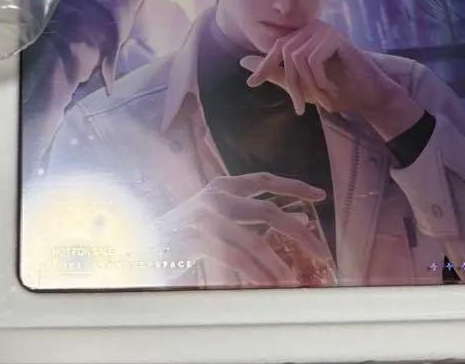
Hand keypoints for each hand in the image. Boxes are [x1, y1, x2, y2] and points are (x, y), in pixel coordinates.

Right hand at [159, 171, 329, 286]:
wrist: (142, 244)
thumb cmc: (185, 233)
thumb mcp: (218, 218)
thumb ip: (250, 217)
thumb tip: (297, 224)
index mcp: (222, 186)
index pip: (264, 180)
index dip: (293, 186)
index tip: (320, 195)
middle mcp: (216, 196)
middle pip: (268, 212)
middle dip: (300, 233)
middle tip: (322, 252)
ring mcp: (206, 217)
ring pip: (254, 240)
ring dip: (277, 264)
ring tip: (293, 281)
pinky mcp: (196, 239)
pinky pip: (235, 258)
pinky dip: (255, 273)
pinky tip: (268, 285)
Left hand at [240, 21, 422, 140]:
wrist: (370, 96)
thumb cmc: (338, 90)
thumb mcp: (302, 84)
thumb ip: (276, 73)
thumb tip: (244, 63)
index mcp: (303, 37)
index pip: (276, 48)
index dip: (264, 66)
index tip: (251, 84)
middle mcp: (311, 28)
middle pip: (285, 54)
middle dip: (292, 84)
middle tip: (301, 106)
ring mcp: (323, 30)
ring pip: (298, 58)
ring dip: (309, 84)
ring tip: (324, 97)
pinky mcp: (335, 36)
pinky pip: (312, 59)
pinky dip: (320, 79)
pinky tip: (332, 88)